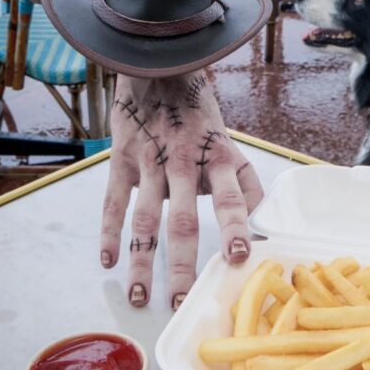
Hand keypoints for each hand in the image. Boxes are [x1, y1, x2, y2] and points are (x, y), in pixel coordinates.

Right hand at [100, 71, 263, 309]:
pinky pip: (113, 201)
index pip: (231, 196)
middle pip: (183, 220)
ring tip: (140, 296)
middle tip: (180, 302)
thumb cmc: (198, 114)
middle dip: (181, 264)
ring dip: (141, 260)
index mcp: (217, 157)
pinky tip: (108, 261)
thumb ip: (242, 183)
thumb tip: (261, 226)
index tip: (239, 256)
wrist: (160, 67)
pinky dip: (109, 232)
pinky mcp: (122, 158)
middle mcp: (184, 162)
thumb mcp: (228, 143)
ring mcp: (150, 161)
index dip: (235, 225)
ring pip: (145, 218)